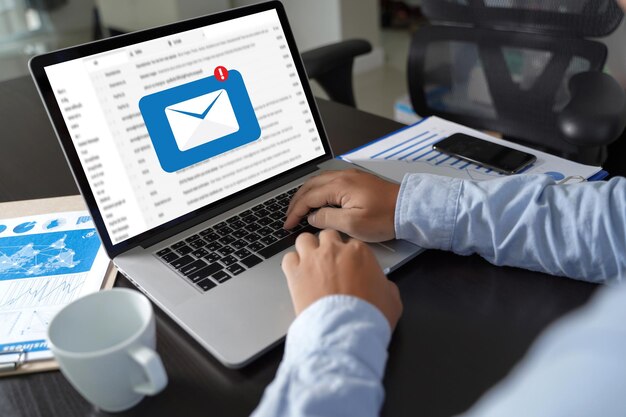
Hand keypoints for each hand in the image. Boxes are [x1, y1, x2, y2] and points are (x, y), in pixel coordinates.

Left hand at [282, 229, 402, 329]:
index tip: (349, 266)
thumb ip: (386, 285)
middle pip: (327, 236)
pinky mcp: (295, 274)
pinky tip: (297, 275)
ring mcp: (312, 260)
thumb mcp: (392, 299)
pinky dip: (292, 264)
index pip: (352, 243)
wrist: (345, 331)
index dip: (350, 256)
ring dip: (307, 249)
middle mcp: (334, 250)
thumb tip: (383, 285)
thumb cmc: (369, 316)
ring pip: (304, 239)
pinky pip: (288, 258)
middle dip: (328, 246)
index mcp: (359, 252)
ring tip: (310, 264)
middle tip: (329, 262)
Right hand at [284, 169, 399, 241]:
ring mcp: (350, 177)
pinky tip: (318, 200)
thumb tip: (312, 217)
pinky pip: (329, 182)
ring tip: (299, 208)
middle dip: (296, 201)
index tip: (288, 223)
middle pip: (310, 186)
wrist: (409, 208)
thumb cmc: (386, 217)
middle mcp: (342, 177)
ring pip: (318, 182)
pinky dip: (317, 191)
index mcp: (339, 186)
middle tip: (289, 216)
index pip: (308, 197)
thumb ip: (328, 219)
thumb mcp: (353, 224)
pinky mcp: (357, 180)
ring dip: (306, 194)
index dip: (295, 212)